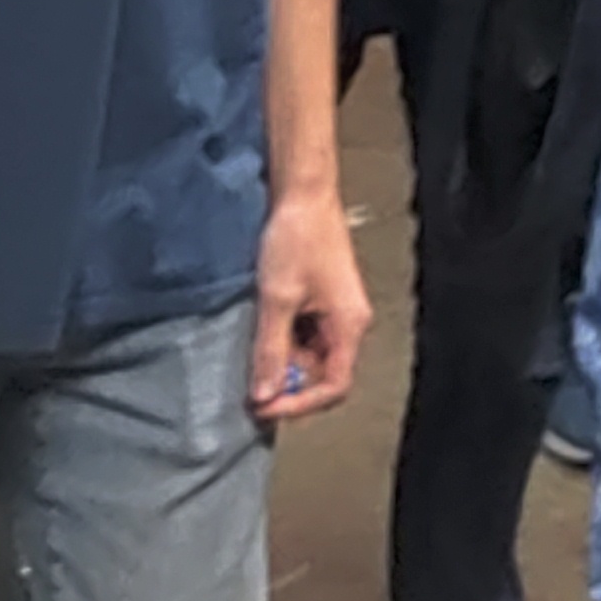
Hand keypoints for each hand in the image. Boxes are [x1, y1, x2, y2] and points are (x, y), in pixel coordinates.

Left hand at [250, 189, 371, 420]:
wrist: (303, 194)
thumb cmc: (297, 239)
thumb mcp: (277, 299)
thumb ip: (271, 350)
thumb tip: (263, 396)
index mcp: (349, 325)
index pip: (334, 386)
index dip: (300, 404)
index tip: (265, 406)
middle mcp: (348, 323)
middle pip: (322, 374)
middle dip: (288, 384)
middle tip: (251, 385)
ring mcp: (335, 312)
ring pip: (311, 356)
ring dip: (282, 362)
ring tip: (253, 354)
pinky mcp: (321, 301)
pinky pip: (304, 336)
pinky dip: (282, 341)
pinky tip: (261, 332)